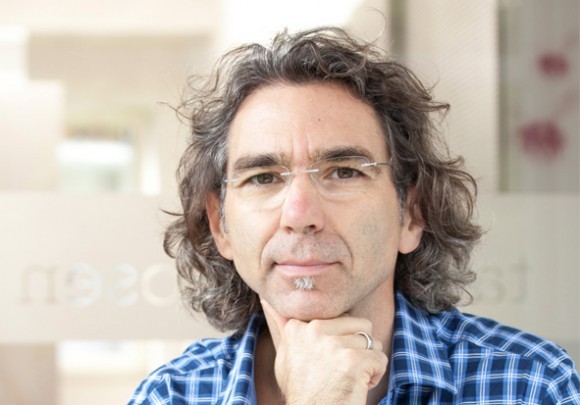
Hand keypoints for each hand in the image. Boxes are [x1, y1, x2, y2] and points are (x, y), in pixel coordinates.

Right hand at [261, 300, 387, 404]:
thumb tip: (266, 298)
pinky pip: (380, 358)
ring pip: (371, 341)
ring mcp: (333, 345)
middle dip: (357, 348)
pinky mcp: (352, 361)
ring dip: (366, 363)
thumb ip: (283, 327)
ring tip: (348, 378)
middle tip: (339, 370)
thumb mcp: (285, 357)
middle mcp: (314, 331)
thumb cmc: (302, 391)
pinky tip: (357, 386)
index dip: (340, 341)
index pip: (339, 317)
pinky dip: (375, 375)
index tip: (326, 360)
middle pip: (359, 324)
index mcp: (298, 327)